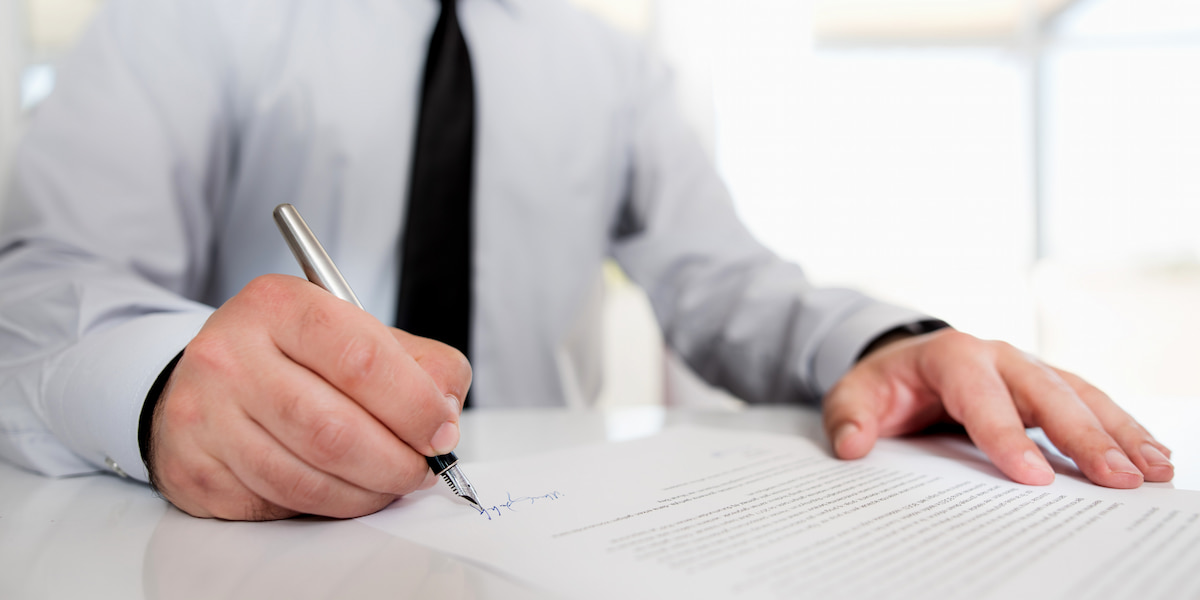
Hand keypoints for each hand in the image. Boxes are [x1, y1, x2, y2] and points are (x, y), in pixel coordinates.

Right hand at [147, 274, 471, 519]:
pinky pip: (280, 503)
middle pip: (334, 430)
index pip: (361, 359)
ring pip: (308, 477)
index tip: (441, 432)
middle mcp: (231, 355)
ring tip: (390, 481)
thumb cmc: (297, 357)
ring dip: (367, 491)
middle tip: (423, 468)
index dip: (414, 405)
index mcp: (280, 305)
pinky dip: (328, 506)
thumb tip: (444, 417)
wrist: (212, 380)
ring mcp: (204, 415)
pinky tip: (343, 490)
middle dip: (396, 461)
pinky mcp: (196, 469)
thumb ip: (420, 364)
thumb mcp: (360, 334)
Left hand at [823, 329, 1172, 487]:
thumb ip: (849, 419)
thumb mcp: (851, 394)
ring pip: (1079, 396)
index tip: (1033, 478)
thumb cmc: (883, 383)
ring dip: (1118, 432)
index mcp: (951, 355)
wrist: (901, 360)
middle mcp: (998, 355)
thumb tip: (853, 447)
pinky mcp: (1045, 386)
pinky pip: (1088, 403)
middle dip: (1083, 436)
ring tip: (1152, 470)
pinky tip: (1150, 455)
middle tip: (1117, 477)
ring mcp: (1027, 368)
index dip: (1006, 437)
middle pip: (1046, 393)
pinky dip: (1120, 428)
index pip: (983, 397)